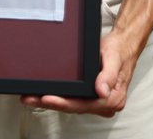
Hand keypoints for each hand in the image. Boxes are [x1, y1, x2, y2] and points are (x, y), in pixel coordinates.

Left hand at [19, 31, 134, 117]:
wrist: (123, 45)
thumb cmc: (119, 51)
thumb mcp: (114, 59)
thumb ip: (108, 75)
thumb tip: (101, 91)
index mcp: (113, 98)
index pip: (83, 105)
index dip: (63, 103)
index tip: (46, 98)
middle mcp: (106, 104)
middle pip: (74, 107)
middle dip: (51, 104)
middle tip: (29, 98)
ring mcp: (98, 102)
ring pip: (72, 105)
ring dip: (52, 102)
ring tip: (31, 97)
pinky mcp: (92, 97)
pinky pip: (74, 100)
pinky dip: (59, 98)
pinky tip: (44, 95)